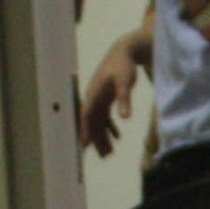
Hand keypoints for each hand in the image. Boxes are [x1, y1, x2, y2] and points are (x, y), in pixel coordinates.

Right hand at [79, 32, 144, 153]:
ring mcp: (99, 98)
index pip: (87, 116)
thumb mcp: (125, 82)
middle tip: (103, 156)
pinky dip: (110, 128)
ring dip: (103, 137)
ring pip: (99, 122)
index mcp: (94, 93)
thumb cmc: (124, 65)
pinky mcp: (106, 98)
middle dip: (96, 140)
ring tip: (110, 153)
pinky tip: (117, 137)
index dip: (85, 131)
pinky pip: (105, 117)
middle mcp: (93, 97)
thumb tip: (125, 118)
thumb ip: (125, 99)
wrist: (125, 52)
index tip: (84, 145)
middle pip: (92, 123)